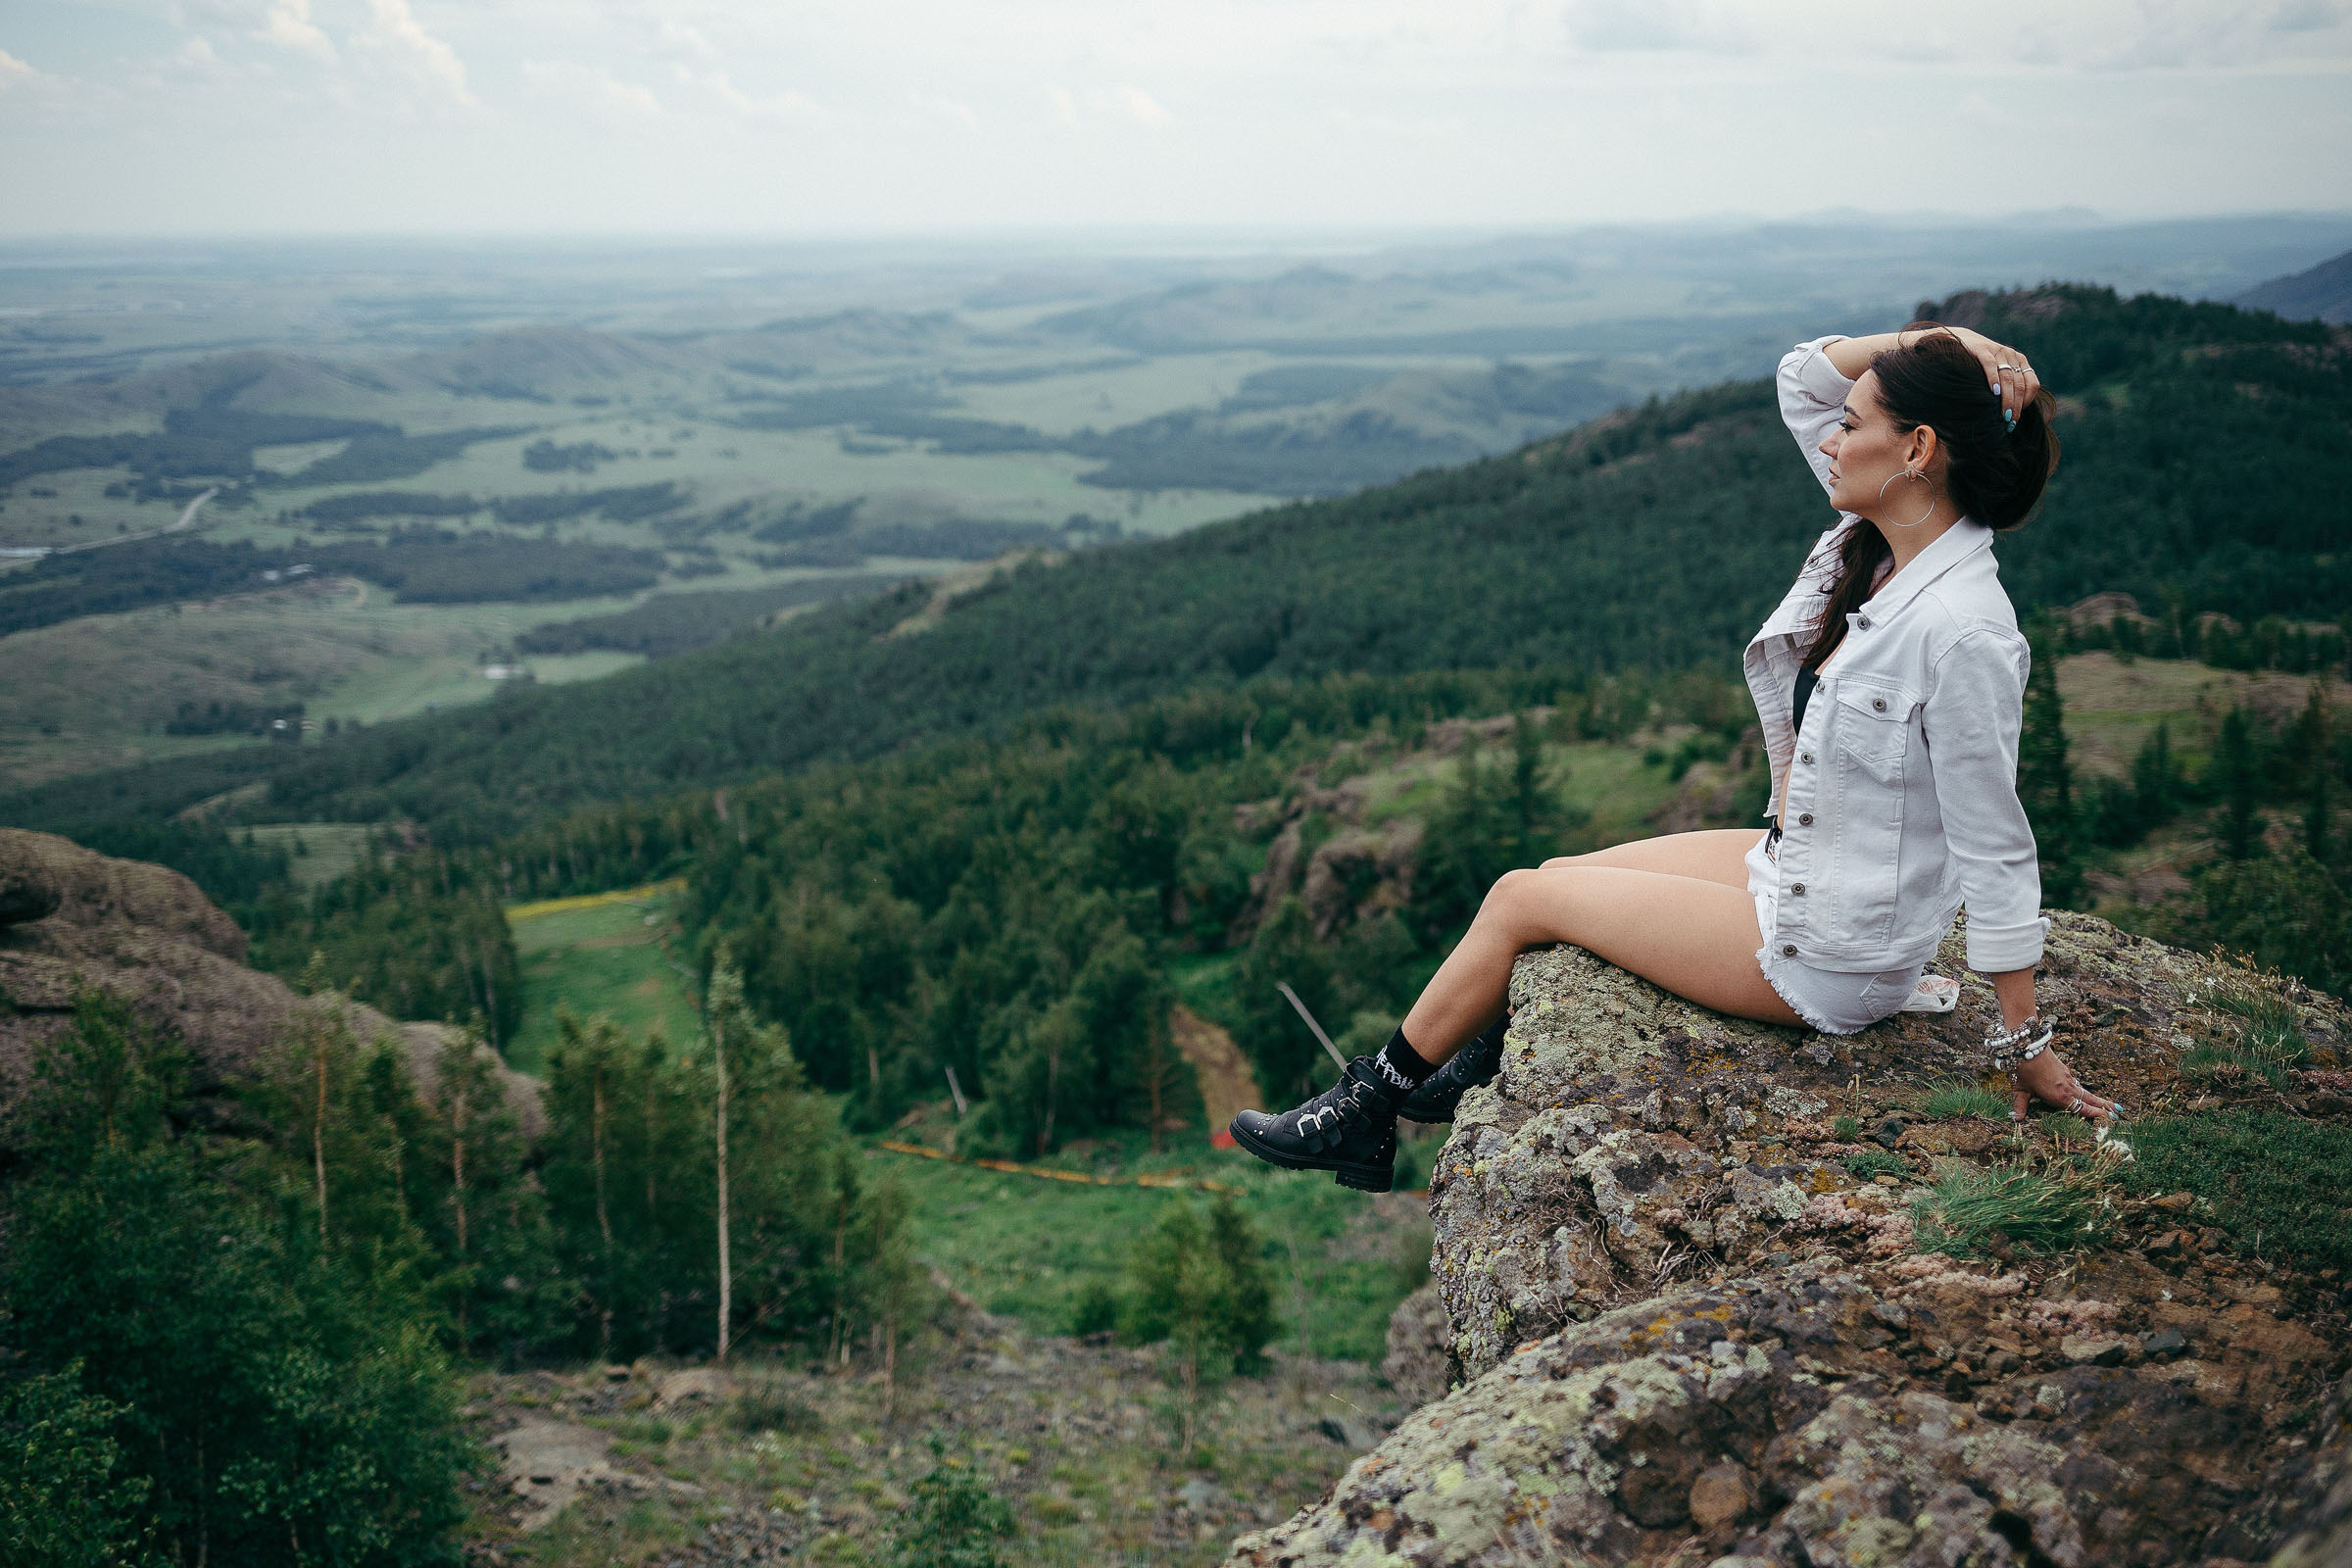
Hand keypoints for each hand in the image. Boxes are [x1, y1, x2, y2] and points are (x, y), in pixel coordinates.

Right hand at [1924, 325, 2041, 424]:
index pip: (2032, 384)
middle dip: (2016, 405)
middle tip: (2010, 422)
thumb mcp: (1996, 373)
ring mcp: (1998, 351)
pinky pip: (1991, 366)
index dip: (2027, 401)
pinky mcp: (1982, 349)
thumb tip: (2012, 414)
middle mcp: (2012, 355)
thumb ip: (2006, 386)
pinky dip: (1993, 379)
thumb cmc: (1976, 365)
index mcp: (2020, 361)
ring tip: (2003, 415)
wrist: (1957, 342)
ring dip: (2007, 399)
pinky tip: (1994, 392)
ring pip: (2008, 378)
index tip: (2018, 416)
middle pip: (2019, 384)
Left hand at [2009, 1046, 2121, 1122]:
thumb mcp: (2019, 1089)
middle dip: (2105, 1107)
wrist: (2026, 1045)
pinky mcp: (2065, 1070)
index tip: (2108, 1119)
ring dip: (2098, 1099)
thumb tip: (2015, 1118)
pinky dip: (2086, 1091)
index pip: (2081, 1109)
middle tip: (2119, 1114)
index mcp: (2059, 1096)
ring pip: (2086, 1091)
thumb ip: (2020, 1105)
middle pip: (2090, 1099)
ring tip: (2112, 1105)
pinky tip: (2085, 1094)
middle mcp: (2067, 1088)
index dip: (2095, 1114)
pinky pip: (2078, 1084)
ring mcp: (2068, 1078)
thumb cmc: (2022, 1068)